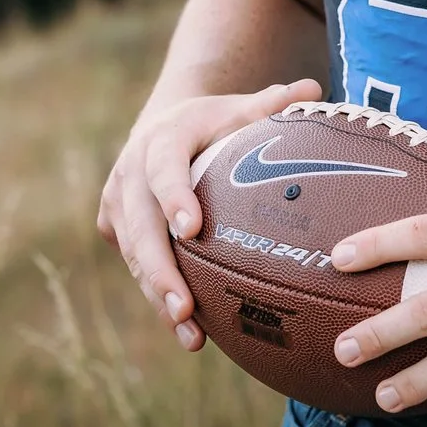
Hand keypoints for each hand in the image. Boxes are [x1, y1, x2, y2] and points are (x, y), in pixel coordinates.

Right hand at [96, 78, 324, 348]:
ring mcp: (116, 202)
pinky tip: (191, 333)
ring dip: (160, 298)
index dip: (174, 198)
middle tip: (185, 308)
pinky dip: (159, 297)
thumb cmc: (212, 122)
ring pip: (135, 256)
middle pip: (140, 227)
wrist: (160, 125)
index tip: (192, 230)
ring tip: (192, 337)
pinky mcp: (112, 227)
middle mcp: (129, 171)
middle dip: (160, 271)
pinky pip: (135, 266)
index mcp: (160, 139)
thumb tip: (313, 90)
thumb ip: (272, 104)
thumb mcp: (237, 109)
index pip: (163, 169)